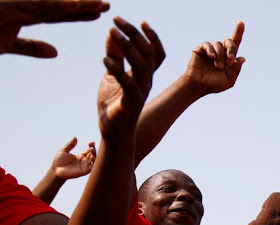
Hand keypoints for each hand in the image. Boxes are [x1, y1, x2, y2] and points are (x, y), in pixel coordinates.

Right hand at [0, 0, 109, 57]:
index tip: (98, 15)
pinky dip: (56, 4)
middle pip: (57, 5)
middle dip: (82, 5)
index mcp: (22, 15)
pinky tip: (76, 5)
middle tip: (106, 5)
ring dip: (77, 3)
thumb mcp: (7, 45)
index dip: (77, 14)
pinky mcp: (7, 6)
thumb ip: (30, 47)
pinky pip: (36, 5)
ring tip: (100, 4)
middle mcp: (22, 5)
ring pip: (51, 2)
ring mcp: (15, 4)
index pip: (55, 14)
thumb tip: (55, 52)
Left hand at [50, 137, 95, 179]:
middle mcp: (84, 161)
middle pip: (92, 154)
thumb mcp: (64, 150)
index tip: (91, 142)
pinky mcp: (84, 171)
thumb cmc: (59, 161)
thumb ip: (70, 145)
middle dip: (93, 150)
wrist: (56, 170)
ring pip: (94, 160)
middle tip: (91, 146)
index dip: (91, 146)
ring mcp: (85, 166)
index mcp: (80, 156)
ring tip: (92, 149)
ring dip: (95, 155)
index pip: (89, 150)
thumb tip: (75, 137)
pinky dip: (94, 163)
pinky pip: (92, 167)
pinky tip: (92, 157)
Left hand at [97, 17, 161, 139]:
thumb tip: (111, 34)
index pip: (156, 54)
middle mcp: (146, 82)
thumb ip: (114, 56)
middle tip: (116, 20)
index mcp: (145, 76)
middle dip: (134, 34)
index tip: (142, 21)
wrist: (113, 130)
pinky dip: (117, 69)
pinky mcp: (131, 102)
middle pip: (148, 53)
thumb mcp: (111, 75)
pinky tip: (104, 59)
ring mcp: (140, 92)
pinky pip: (127, 83)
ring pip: (141, 65)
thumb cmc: (114, 103)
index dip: (153, 37)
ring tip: (111, 32)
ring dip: (126, 46)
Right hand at [185, 21, 244, 94]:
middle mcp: (220, 52)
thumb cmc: (214, 84)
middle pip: (229, 41)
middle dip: (231, 48)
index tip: (241, 22)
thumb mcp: (229, 80)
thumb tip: (242, 58)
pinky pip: (208, 45)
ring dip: (220, 55)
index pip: (235, 43)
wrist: (198, 86)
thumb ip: (236, 70)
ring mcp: (210, 50)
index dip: (238, 32)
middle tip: (230, 58)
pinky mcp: (201, 49)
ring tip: (218, 66)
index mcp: (228, 58)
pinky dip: (211, 50)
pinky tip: (212, 57)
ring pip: (218, 44)